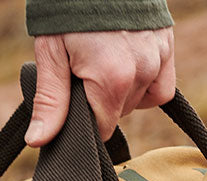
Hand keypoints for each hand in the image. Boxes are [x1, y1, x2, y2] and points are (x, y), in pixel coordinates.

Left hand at [25, 29, 175, 145]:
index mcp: (111, 79)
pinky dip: (145, 86)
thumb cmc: (68, 8)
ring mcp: (156, 59)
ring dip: (120, 91)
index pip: (102, 128)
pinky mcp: (167, 46)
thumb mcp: (51, 53)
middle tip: (83, 68)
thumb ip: (51, 101)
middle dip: (99, 101)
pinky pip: (160, 88)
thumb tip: (39, 141)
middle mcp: (140, 72)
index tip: (74, 99)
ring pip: (137, 101)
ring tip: (103, 60)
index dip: (85, 120)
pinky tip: (129, 69)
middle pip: (118, 113)